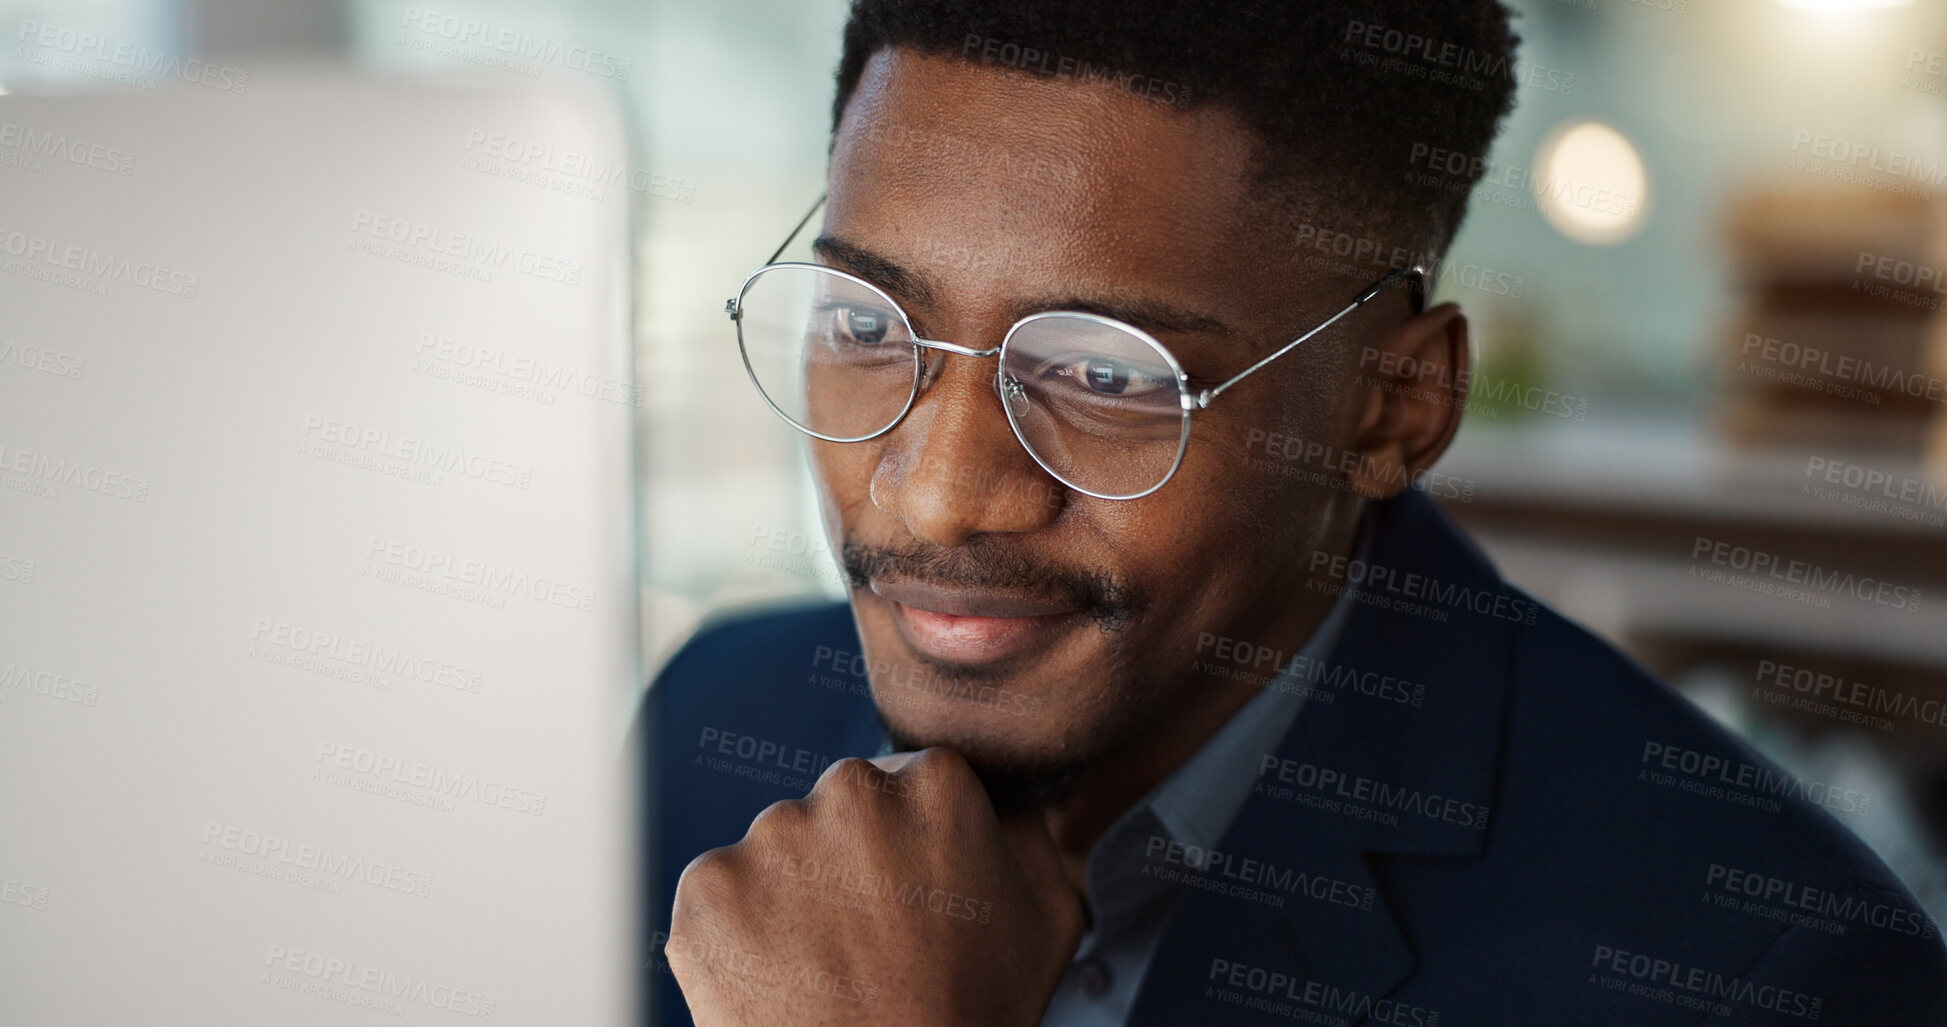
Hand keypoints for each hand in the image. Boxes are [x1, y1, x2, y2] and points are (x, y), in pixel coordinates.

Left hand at [667, 748, 1087, 1026]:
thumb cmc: (976, 1017)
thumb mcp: (1049, 915)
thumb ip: (1024, 829)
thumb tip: (995, 795)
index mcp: (936, 783)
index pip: (909, 784)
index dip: (911, 846)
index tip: (915, 897)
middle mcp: (849, 790)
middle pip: (840, 808)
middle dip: (849, 859)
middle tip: (871, 939)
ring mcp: (769, 837)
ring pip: (778, 849)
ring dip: (793, 892)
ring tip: (826, 967)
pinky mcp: (709, 888)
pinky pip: (721, 891)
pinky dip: (739, 931)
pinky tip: (779, 976)